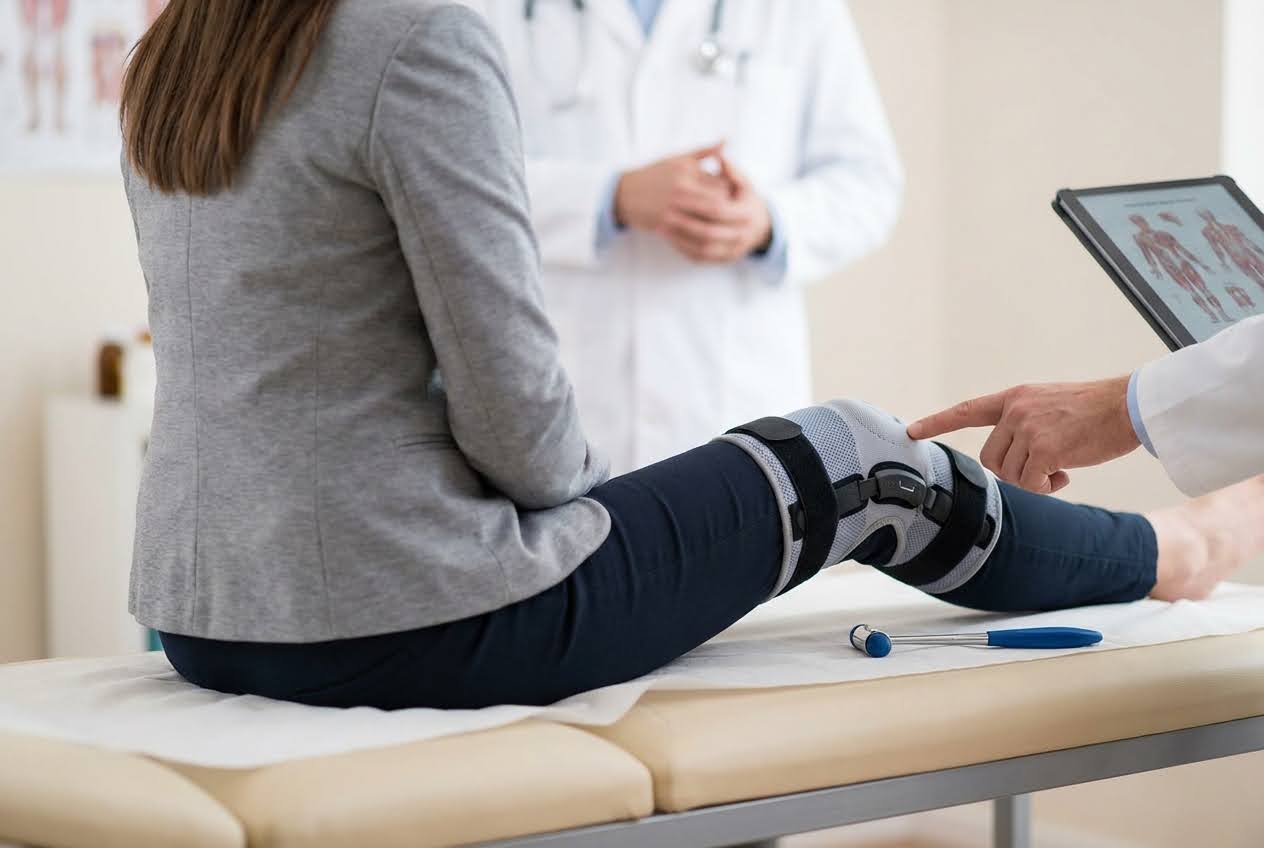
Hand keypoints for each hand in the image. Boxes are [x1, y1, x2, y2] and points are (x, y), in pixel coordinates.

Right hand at [614, 143, 731, 232]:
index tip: (736, 200)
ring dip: (719, 228)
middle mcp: (680, 188)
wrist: (624, 193)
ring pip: (706, 222)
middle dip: (730, 214)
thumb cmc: (655, 174)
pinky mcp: (665, 223)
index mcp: (686, 170)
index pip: (721, 184)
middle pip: (717, 205)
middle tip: (737, 219)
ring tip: (726, 230)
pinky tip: (708, 237)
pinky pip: (690, 234)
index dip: (732, 195)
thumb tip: (727, 141)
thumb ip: (705, 151)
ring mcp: (672, 207)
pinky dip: (702, 237)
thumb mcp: (678, 158)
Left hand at [658, 154, 772, 263]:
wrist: (758, 227)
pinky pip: (699, 258)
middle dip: (684, 224)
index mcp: (747, 213)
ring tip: (660, 227)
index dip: (696, 203)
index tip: (675, 195)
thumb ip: (732, 170)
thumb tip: (720, 154)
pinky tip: (668, 238)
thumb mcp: (744, 184)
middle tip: (663, 215)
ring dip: (680, 239)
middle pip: (708, 232)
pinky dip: (683, 249)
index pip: (718, 209)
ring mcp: (732, 250)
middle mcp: (742, 235)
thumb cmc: (745, 200)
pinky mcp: (722, 260)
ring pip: (702, 249)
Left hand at [905, 376, 1140, 493]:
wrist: (1127, 405)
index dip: (936, 422)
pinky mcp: (1044, 449)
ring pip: (1011, 475)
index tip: (911, 431)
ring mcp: (1028, 429)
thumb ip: (1023, 423)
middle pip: (991, 458)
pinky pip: (1032, 484)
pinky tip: (1066, 473)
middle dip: (1013, 472)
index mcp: (1014, 398)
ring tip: (1060, 467)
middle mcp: (1015, 411)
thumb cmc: (1094, 410)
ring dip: (1034, 481)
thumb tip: (1009, 457)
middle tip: (1043, 470)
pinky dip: (1047, 487)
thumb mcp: (1048, 404)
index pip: (966, 410)